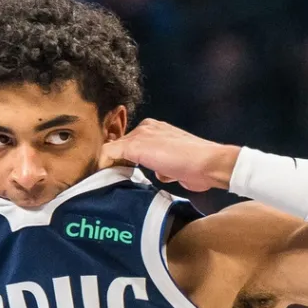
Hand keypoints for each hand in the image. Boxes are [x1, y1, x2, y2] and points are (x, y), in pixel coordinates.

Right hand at [98, 119, 240, 191]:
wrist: (207, 167)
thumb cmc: (175, 155)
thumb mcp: (138, 148)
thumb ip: (115, 150)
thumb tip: (100, 158)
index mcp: (145, 127)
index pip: (117, 143)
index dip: (108, 158)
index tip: (101, 174)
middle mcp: (153, 136)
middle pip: (128, 152)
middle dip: (123, 165)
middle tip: (115, 179)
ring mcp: (164, 151)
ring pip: (141, 163)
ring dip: (139, 171)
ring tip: (137, 179)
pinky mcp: (173, 166)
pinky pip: (154, 173)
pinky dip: (155, 177)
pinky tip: (161, 179)